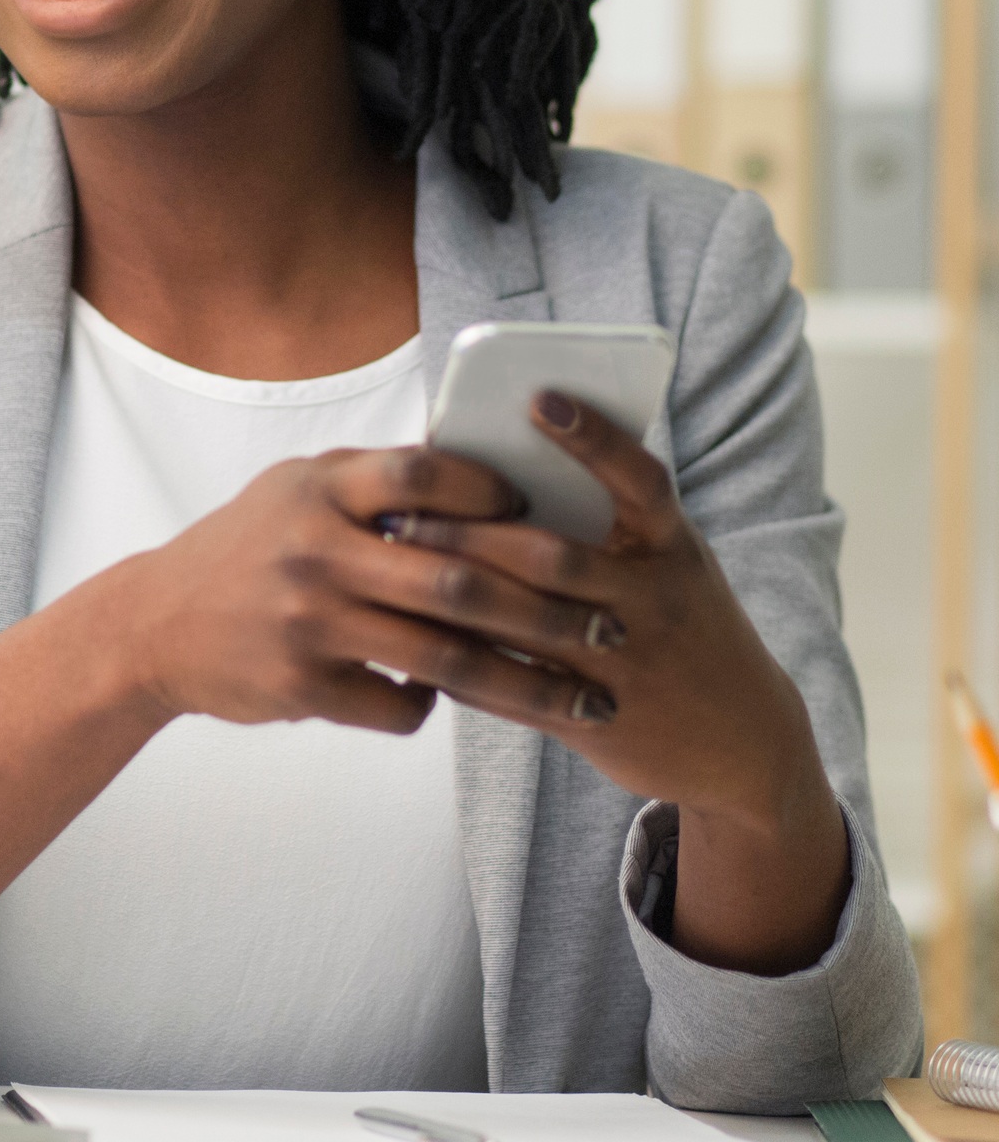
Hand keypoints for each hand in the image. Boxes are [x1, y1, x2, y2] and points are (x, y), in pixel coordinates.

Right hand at [112, 442, 623, 738]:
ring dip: (526, 683)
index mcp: (318, 489)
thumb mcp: (294, 491)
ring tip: (584, 697)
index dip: (490, 494)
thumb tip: (477, 475)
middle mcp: (314, 551)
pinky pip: (399, 706)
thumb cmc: (243, 547)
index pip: (422, 476)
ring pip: (443, 659)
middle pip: (456, 581)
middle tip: (612, 628)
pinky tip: (456, 699)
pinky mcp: (302, 686)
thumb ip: (371, 482)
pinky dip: (433, 705)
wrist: (153, 625)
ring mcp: (307, 623)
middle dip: (547, 611)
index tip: (544, 516)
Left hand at [374, 392, 850, 971]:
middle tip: (402, 511)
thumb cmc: (681, 624)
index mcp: (674, 548)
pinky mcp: (597, 719)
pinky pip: (514, 687)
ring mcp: (627, 664)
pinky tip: (413, 635)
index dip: (594, 438)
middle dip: (470, 532)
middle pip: (552, 556)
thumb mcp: (668, 566)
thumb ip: (608, 523)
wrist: (746, 743)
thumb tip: (499, 469)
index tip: (539, 398)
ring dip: (452, 592)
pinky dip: (462, 659)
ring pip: (525, 622)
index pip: (640, 480)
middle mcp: (654, 601)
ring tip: (395, 565)